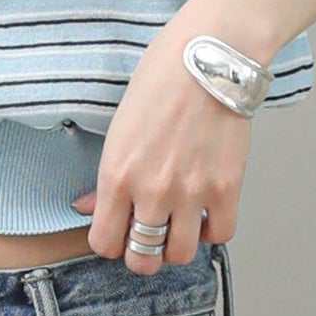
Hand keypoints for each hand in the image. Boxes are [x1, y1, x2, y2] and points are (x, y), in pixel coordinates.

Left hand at [70, 16, 252, 274]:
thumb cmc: (160, 77)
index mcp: (117, 173)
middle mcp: (151, 191)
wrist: (208, 56)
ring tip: (176, 222)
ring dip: (176, 244)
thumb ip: (108, 174)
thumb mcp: (119, 124)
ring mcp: (191, 193)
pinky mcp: (226, 188)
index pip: (103, 242)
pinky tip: (204, 211)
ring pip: (180, 255)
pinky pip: (219, 235)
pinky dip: (211, 230)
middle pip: (141, 259)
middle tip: (146, 234)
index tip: (116, 229)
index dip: (109, 241)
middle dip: (140, 252)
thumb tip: (88, 205)